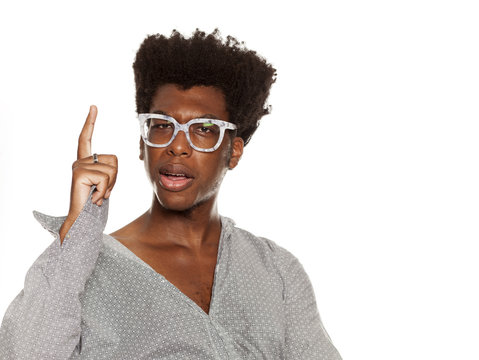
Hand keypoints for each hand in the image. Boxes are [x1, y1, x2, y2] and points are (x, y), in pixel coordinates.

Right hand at [59, 106, 117, 242]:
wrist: (82, 221)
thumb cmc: (94, 203)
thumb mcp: (105, 184)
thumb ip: (109, 171)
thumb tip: (113, 165)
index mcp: (85, 161)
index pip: (86, 138)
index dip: (90, 121)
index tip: (94, 106)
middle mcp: (79, 161)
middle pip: (114, 160)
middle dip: (115, 179)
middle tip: (102, 192)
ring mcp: (78, 166)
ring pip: (112, 170)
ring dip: (110, 187)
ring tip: (97, 195)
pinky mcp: (79, 174)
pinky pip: (106, 179)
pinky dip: (105, 192)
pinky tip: (94, 198)